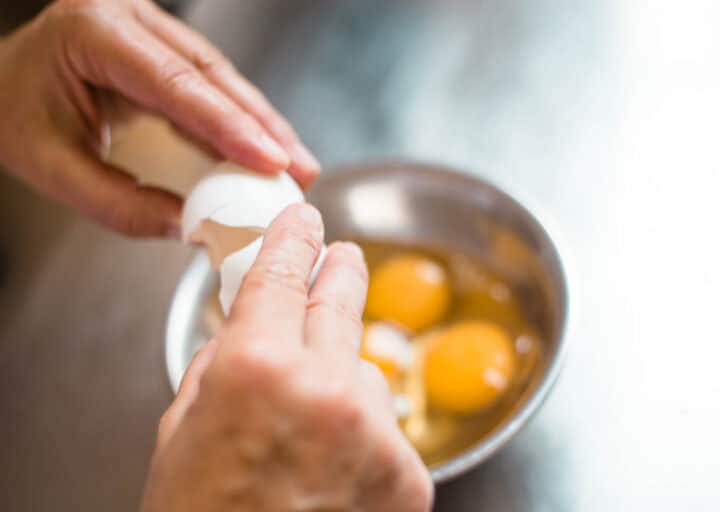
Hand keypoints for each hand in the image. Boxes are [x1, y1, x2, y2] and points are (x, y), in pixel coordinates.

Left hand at [0, 0, 319, 237]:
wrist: (0, 84)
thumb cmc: (15, 113)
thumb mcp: (49, 166)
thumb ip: (115, 203)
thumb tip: (186, 225)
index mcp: (92, 32)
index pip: (175, 82)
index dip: (228, 125)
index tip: (269, 159)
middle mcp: (129, 18)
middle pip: (212, 74)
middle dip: (261, 126)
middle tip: (297, 169)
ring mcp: (151, 29)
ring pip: (222, 77)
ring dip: (262, 124)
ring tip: (295, 164)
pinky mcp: (167, 50)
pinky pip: (214, 85)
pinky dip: (243, 120)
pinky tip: (268, 147)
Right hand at [141, 204, 432, 510]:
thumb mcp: (183, 430)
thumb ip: (223, 364)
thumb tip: (249, 327)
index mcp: (256, 368)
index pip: (282, 273)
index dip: (293, 238)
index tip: (305, 218)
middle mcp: (325, 386)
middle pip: (341, 299)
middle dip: (340, 272)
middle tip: (342, 257)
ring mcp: (375, 429)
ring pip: (365, 372)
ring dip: (343, 381)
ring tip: (312, 428)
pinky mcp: (410, 470)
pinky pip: (385, 428)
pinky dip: (364, 437)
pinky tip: (334, 471)